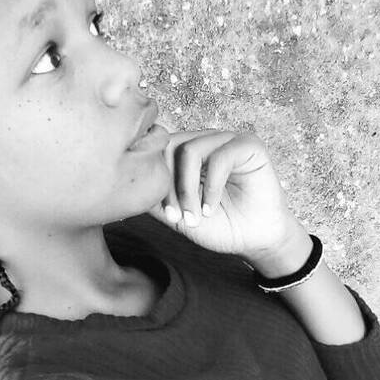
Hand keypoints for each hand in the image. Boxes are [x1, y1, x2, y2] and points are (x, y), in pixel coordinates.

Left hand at [146, 127, 299, 258]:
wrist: (254, 240)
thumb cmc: (219, 225)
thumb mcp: (177, 214)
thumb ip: (153, 198)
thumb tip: (125, 187)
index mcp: (187, 151)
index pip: (157, 150)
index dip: (155, 179)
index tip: (166, 213)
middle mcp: (205, 140)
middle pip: (168, 146)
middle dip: (168, 185)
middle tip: (177, 216)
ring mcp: (226, 139)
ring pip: (190, 150)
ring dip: (187, 189)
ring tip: (195, 216)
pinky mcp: (248, 145)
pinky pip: (219, 157)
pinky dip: (211, 187)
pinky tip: (211, 208)